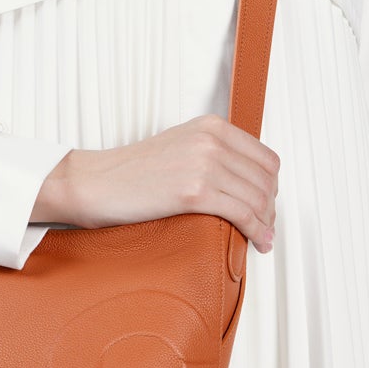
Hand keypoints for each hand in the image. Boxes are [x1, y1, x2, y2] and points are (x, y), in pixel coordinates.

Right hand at [32, 114, 279, 250]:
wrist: (97, 183)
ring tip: (263, 238)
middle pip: (266, 179)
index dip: (271, 185)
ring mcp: (204, 164)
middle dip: (271, 207)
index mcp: (212, 126)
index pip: (265, 157)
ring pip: (258, 199)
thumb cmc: (133, 172)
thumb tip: (246, 179)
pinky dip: (257, 231)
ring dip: (266, 223)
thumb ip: (213, 152)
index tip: (267, 203)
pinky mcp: (194, 192)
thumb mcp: (181, 145)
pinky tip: (258, 241)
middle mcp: (212, 140)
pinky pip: (243, 214)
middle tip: (266, 225)